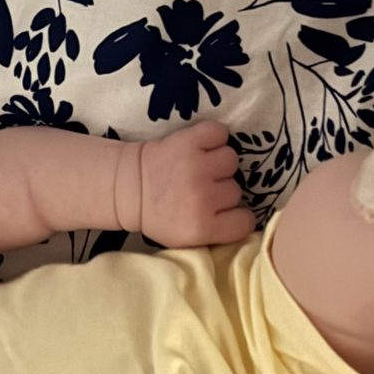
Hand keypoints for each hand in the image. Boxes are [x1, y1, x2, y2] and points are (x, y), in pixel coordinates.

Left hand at [132, 122, 255, 248]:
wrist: (128, 187)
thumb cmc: (159, 215)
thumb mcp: (186, 240)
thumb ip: (217, 234)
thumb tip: (245, 218)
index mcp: (202, 227)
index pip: (245, 222)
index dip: (236, 216)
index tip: (221, 212)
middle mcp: (202, 197)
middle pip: (236, 190)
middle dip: (221, 190)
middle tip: (200, 190)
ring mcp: (196, 167)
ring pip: (231, 160)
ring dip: (218, 163)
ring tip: (200, 167)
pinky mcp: (188, 141)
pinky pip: (220, 133)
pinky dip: (214, 137)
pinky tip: (201, 147)